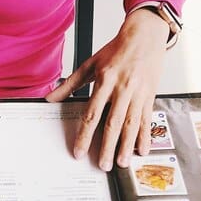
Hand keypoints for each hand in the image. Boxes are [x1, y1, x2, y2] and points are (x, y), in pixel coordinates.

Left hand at [46, 9, 169, 169]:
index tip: (79, 151)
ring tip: (121, 163)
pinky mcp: (150, 96)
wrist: (145, 35)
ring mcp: (138, 93)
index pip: (92, 113)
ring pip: (131, 124)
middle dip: (107, 146)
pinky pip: (146, 120)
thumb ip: (70, 84)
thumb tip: (50, 99)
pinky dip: (144, 136)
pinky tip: (141, 150)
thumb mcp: (90, 64)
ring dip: (126, 146)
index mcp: (105, 81)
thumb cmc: (117, 50)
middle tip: (102, 165)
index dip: (84, 135)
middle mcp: (122, 88)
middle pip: (112, 123)